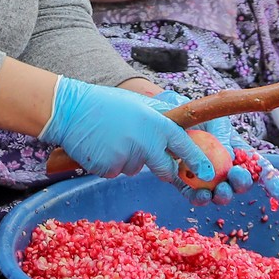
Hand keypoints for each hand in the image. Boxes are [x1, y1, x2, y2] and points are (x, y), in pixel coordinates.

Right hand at [42, 77, 215, 187]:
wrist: (70, 109)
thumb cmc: (104, 104)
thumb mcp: (138, 104)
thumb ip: (158, 118)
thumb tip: (178, 128)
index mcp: (156, 123)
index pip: (184, 145)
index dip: (197, 161)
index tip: (208, 174)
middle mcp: (146, 142)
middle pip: (164, 168)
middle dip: (162, 169)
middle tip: (145, 154)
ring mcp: (128, 157)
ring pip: (135, 168)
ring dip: (127, 159)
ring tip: (111, 138)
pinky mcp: (110, 168)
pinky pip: (116, 172)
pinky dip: (109, 164)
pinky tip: (100, 147)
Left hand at [145, 91, 278, 205]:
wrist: (165, 114)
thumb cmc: (195, 114)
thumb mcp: (214, 117)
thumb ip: (222, 134)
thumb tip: (229, 156)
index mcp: (238, 151)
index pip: (260, 168)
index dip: (272, 182)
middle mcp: (225, 168)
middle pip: (241, 183)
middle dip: (242, 184)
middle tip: (236, 176)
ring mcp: (206, 177)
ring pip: (220, 194)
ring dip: (223, 196)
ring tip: (220, 191)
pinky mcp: (185, 183)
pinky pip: (195, 195)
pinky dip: (199, 198)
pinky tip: (202, 196)